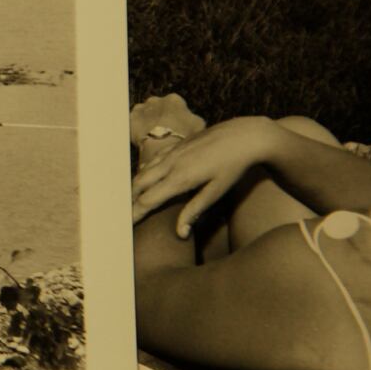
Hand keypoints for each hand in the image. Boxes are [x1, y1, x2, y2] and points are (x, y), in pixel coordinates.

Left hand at [130, 93, 204, 166]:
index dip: (176, 116)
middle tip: (163, 130)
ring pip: (144, 113)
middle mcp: (156, 100)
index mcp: (174, 99)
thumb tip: (193, 120)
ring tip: (152, 135)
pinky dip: (136, 128)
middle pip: (158, 107)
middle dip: (159, 116)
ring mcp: (142, 108)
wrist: (163, 144)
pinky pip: (133, 122)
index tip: (176, 125)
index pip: (175, 104)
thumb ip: (194, 119)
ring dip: (147, 121)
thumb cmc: (183, 135)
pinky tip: (142, 137)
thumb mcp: (199, 125)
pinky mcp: (131, 119)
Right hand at [130, 116, 279, 235]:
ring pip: (143, 171)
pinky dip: (145, 172)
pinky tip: (147, 179)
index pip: (147, 201)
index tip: (126, 226)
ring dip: (135, 187)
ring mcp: (172, 152)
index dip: (134, 214)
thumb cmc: (234, 167)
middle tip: (125, 215)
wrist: (245, 136)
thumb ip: (195, 211)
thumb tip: (180, 233)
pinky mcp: (177, 145)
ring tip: (132, 201)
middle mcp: (170, 164)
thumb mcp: (217, 192)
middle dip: (129, 201)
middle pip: (139, 185)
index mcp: (179, 179)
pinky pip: (153, 160)